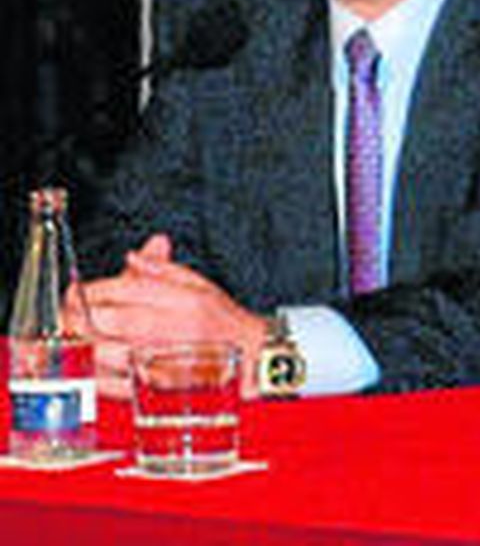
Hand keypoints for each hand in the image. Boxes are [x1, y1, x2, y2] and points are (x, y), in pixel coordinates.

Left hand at [80, 234, 270, 400]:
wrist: (248, 360)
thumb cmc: (224, 324)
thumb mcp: (199, 285)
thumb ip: (163, 270)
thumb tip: (135, 256)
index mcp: (177, 299)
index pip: (119, 288)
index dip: (89, 289)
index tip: (77, 290)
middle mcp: (165, 328)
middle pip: (102, 318)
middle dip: (75, 313)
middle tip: (67, 311)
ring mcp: (156, 359)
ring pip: (99, 350)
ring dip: (78, 341)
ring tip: (73, 334)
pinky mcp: (151, 386)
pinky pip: (108, 381)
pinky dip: (90, 371)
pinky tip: (86, 362)